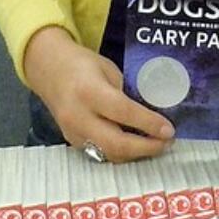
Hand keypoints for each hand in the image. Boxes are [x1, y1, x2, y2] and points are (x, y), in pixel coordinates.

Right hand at [23, 26, 173, 162]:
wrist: (48, 70)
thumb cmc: (82, 65)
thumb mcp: (108, 70)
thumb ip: (126, 94)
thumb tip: (152, 115)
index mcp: (89, 91)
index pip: (123, 112)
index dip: (149, 124)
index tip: (169, 130)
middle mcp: (78, 116)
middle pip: (116, 143)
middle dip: (146, 148)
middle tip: (166, 143)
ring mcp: (73, 132)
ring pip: (109, 153)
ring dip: (136, 154)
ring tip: (155, 145)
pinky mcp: (73, 141)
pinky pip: (101, 152)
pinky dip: (121, 152)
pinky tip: (136, 146)